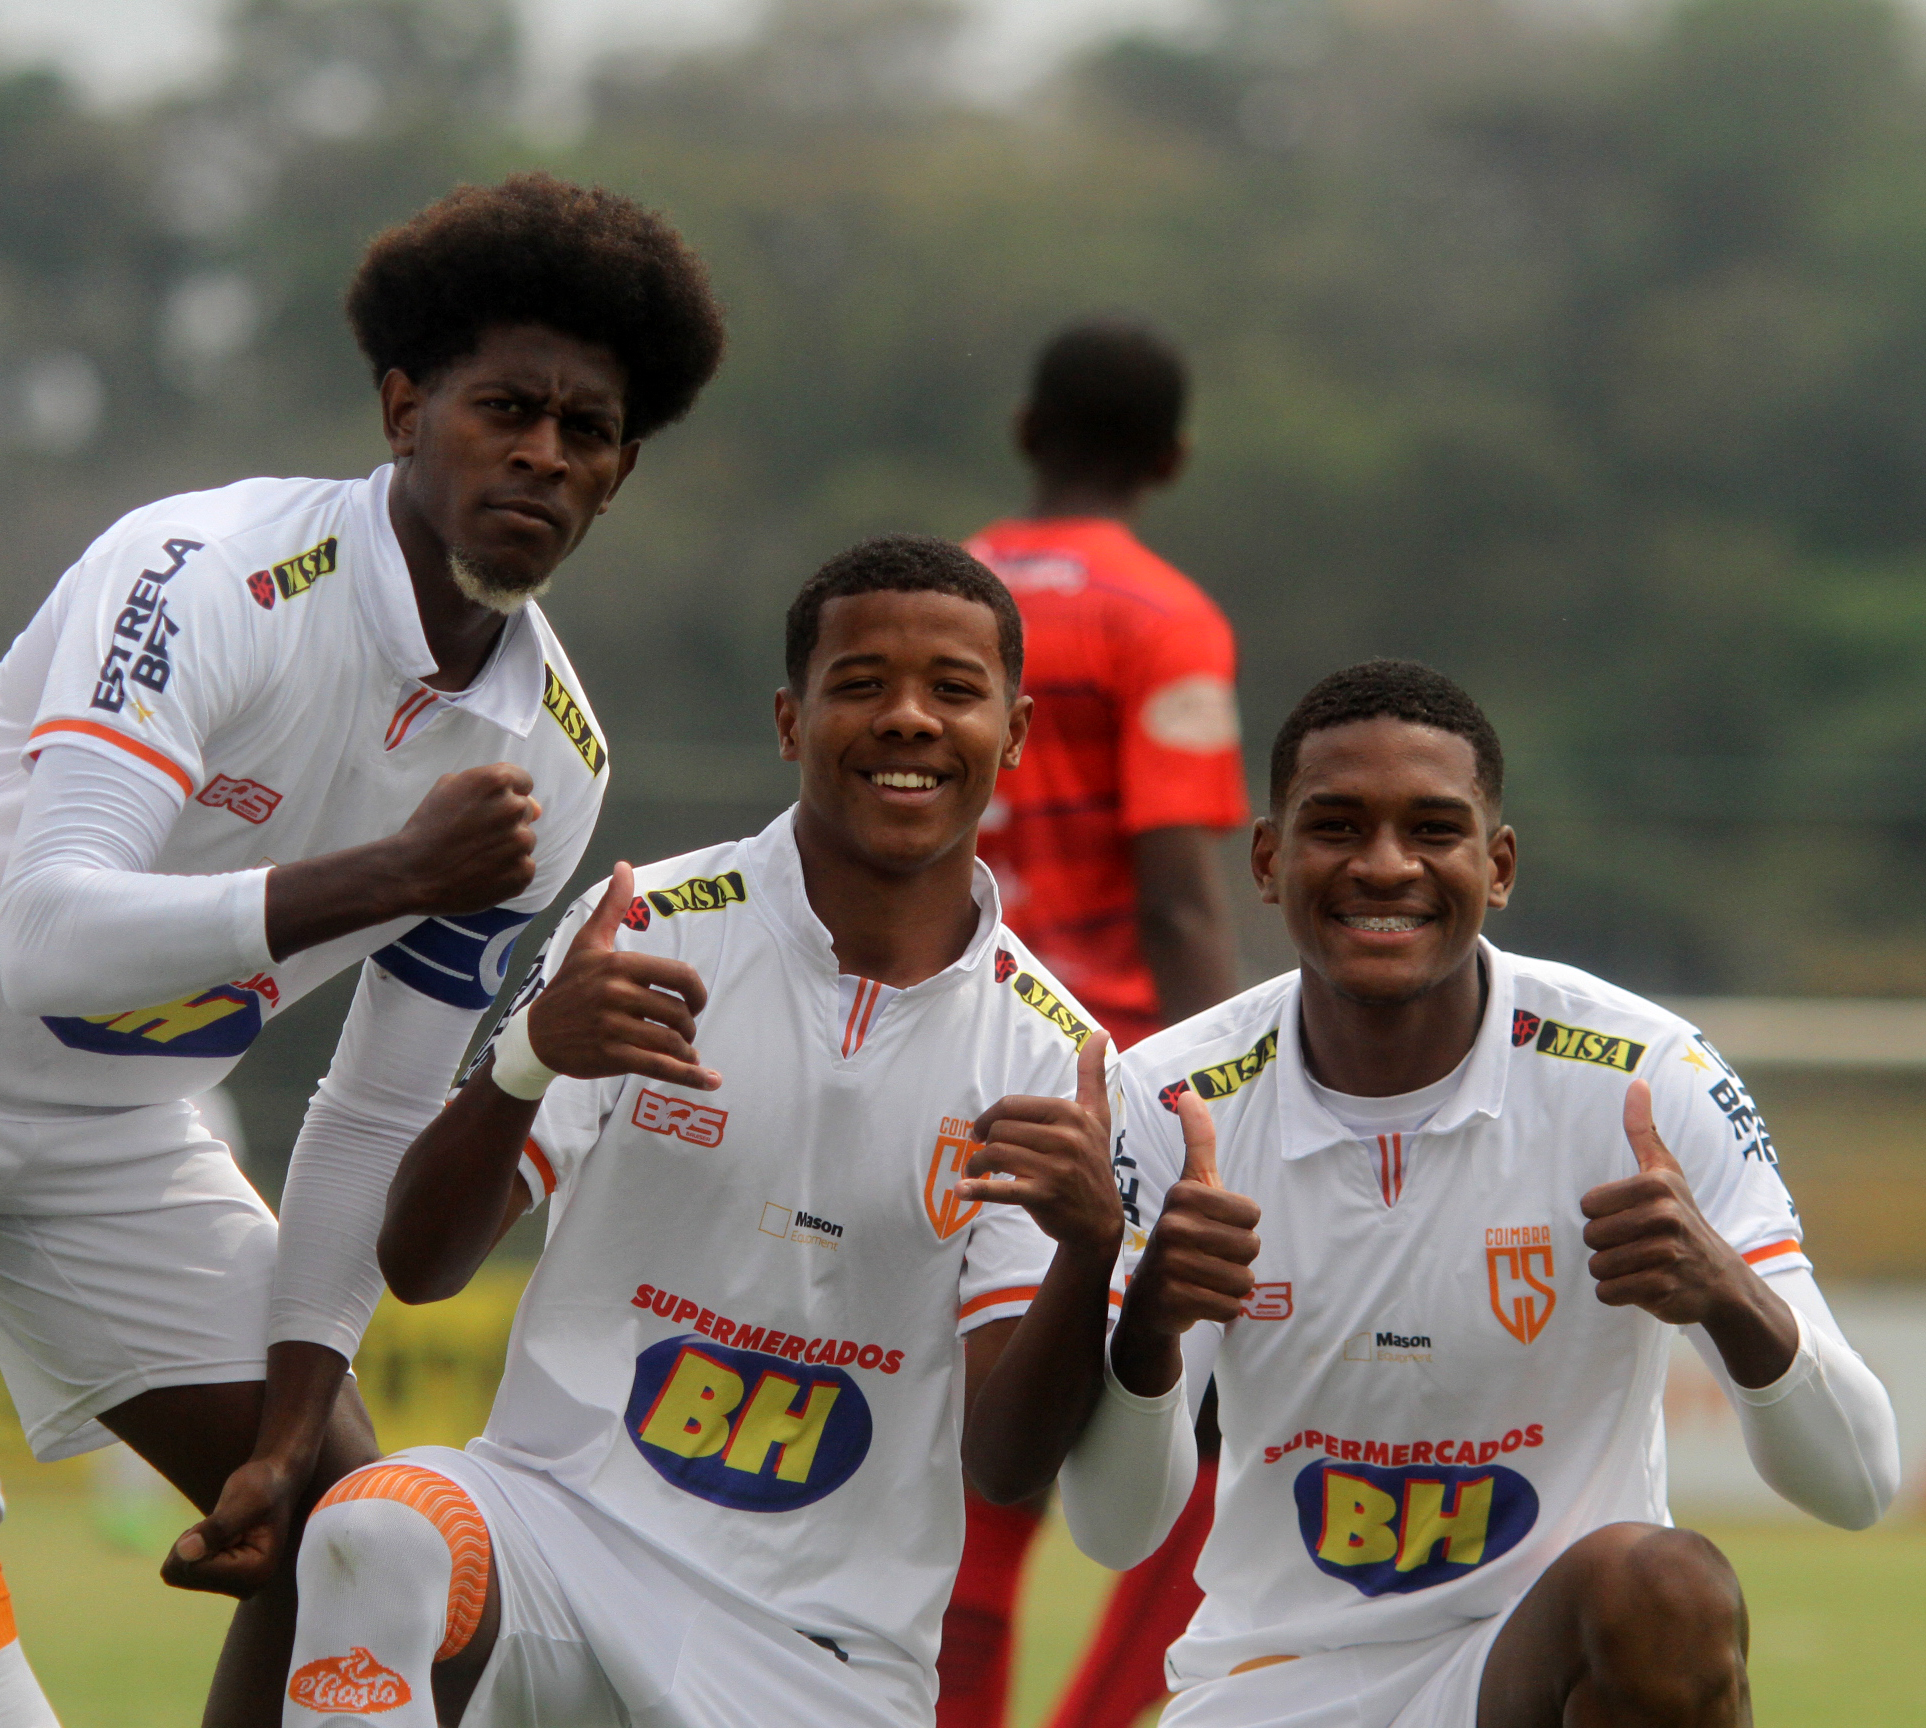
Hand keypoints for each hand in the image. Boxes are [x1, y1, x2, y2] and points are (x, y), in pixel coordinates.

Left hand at [161, 1453, 296, 1598]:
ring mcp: (231, 1587)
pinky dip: (191, 1548)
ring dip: (192, 1543)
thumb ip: (217, 1528)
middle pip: (183, 1575)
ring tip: (222, 1527)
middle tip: (222, 1520)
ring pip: (177, 1573)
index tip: (224, 1517)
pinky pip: (180, 1571)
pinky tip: (217, 1536)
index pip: (195, 1568)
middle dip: (193, 1542)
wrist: (274, 1483)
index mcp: (255, 1573)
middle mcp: (244, 1588)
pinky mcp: (220, 1583)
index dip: (198, 1538)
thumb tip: (185, 1552)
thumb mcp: (246, 1500)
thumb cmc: (265, 1486)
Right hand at [392, 762, 540, 915]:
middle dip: (505, 820)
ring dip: (508, 846)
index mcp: (495, 781)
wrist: (412, 873)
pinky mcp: (522, 872)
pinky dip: (508, 871)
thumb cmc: (427, 828)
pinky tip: (483, 873)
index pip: (523, 781)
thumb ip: (489, 786)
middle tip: (476, 835)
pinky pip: (524, 867)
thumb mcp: (447, 788)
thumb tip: (535, 806)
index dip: (506, 795)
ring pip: (525, 840)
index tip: (488, 808)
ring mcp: (520, 842)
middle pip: (525, 811)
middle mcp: (513, 808)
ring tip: (476, 856)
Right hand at [525, 864, 719, 1089]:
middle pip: (679, 1013)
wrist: (536, 1035)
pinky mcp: (612, 1057)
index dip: (697, 991)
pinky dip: (690, 1077)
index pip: (681, 975)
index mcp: (618, 965)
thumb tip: (624, 866)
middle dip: (688, 1025)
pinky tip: (710, 1080)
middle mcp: (616, 994)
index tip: (694, 1002)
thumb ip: (612, 906)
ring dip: (687, 1051)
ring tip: (685, 1052)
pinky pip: (660, 1067)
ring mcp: (613, 1028)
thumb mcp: (588, 944)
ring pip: (673, 1042)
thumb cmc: (569, 986)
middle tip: (682, 1030)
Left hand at [959, 1032, 1122, 1258]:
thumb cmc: (1092, 1162)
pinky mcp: (1044, 1196)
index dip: (990, 1118)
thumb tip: (1100, 1032)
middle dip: (984, 1143)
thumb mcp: (1098, 1116)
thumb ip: (1093, 1073)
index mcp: (1072, 1114)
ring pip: (996, 1154)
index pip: (1011, 1106)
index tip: (983, 1131)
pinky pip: (1001, 1188)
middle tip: (981, 1154)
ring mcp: (1056, 1169)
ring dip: (976, 1165)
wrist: (1100, 1220)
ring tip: (975, 1172)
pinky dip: (976, 1190)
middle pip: (1000, 1130)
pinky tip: (962, 1191)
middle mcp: (1066, 1138)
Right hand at [1121, 1088, 1260, 1339]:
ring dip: (1232, 1286)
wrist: (1149, 1299)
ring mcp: (1170, 1263)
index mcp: (1183, 1194)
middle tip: (1209, 1259)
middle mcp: (1172, 1225)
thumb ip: (1197, 1141)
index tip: (1214, 1229)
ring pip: (1244, 1280)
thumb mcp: (1191, 1187)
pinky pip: (1230, 1307)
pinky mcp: (1173, 1299)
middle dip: (1239, 1259)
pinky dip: (1223, 1309)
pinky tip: (1200, 1301)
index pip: (1252, 1214)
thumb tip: (1189, 1093)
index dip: (1242, 1227)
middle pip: (1251, 1247)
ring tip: (1206, 1280)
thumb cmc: (1181, 1237)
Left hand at [1581, 1079, 1795, 1385]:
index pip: (1588, 1205)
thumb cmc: (1682, 1217)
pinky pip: (1609, 1292)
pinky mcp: (1663, 1289)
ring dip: (1612, 1271)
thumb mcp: (1666, 1171)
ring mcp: (1666, 1255)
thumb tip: (1636, 1081)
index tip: (1630, 1217)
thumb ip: (1643, 1129)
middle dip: (1606, 1246)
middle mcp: (1664, 1218)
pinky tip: (1644, 1284)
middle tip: (1635, 1245)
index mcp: (1656, 1186)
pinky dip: (1620, 1293)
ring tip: (1640, 1264)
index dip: (1602, 1215)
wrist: (1721, 1278)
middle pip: (1590, 1236)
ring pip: (1598, 1266)